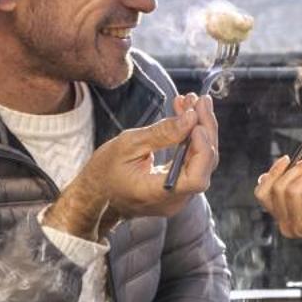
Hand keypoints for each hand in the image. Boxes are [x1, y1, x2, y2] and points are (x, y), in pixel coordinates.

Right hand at [46, 95, 217, 239]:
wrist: (96, 195)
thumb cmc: (105, 172)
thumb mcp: (127, 146)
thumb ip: (162, 133)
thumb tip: (191, 117)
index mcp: (157, 194)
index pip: (196, 178)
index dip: (202, 148)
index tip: (195, 120)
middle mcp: (174, 200)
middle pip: (205, 165)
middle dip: (205, 129)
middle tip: (197, 100)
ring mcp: (178, 196)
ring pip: (202, 161)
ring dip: (199, 129)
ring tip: (190, 102)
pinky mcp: (179, 188)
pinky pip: (193, 162)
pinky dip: (192, 139)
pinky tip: (185, 116)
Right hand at [253, 153, 301, 264]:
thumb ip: (296, 182)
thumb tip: (282, 164)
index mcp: (283, 217)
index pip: (262, 194)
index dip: (272, 173)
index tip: (287, 158)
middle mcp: (287, 225)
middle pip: (277, 188)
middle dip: (298, 167)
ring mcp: (300, 226)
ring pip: (292, 189)